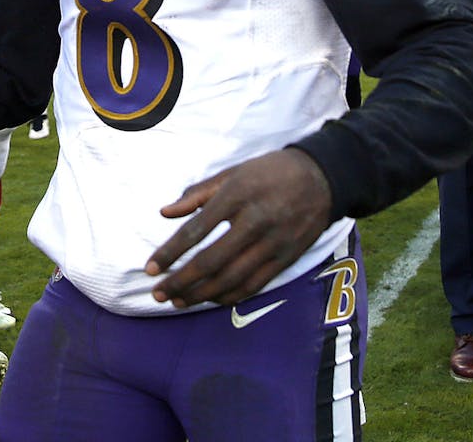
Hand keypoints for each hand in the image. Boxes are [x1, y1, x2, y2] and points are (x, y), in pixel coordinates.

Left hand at [145, 148, 332, 307]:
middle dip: (181, 281)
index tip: (151, 268)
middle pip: (212, 261)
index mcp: (236, 196)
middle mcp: (255, 223)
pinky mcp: (287, 259)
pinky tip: (210, 299)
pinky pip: (255, 284)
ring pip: (232, 279)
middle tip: (159, 293)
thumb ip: (197, 195)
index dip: (170, 252)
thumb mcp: (231, 173)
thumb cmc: (268, 172)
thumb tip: (164, 213)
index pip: (196, 231)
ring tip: (178, 301)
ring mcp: (273, 244)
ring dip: (201, 294)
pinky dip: (230, 296)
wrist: (321, 178)